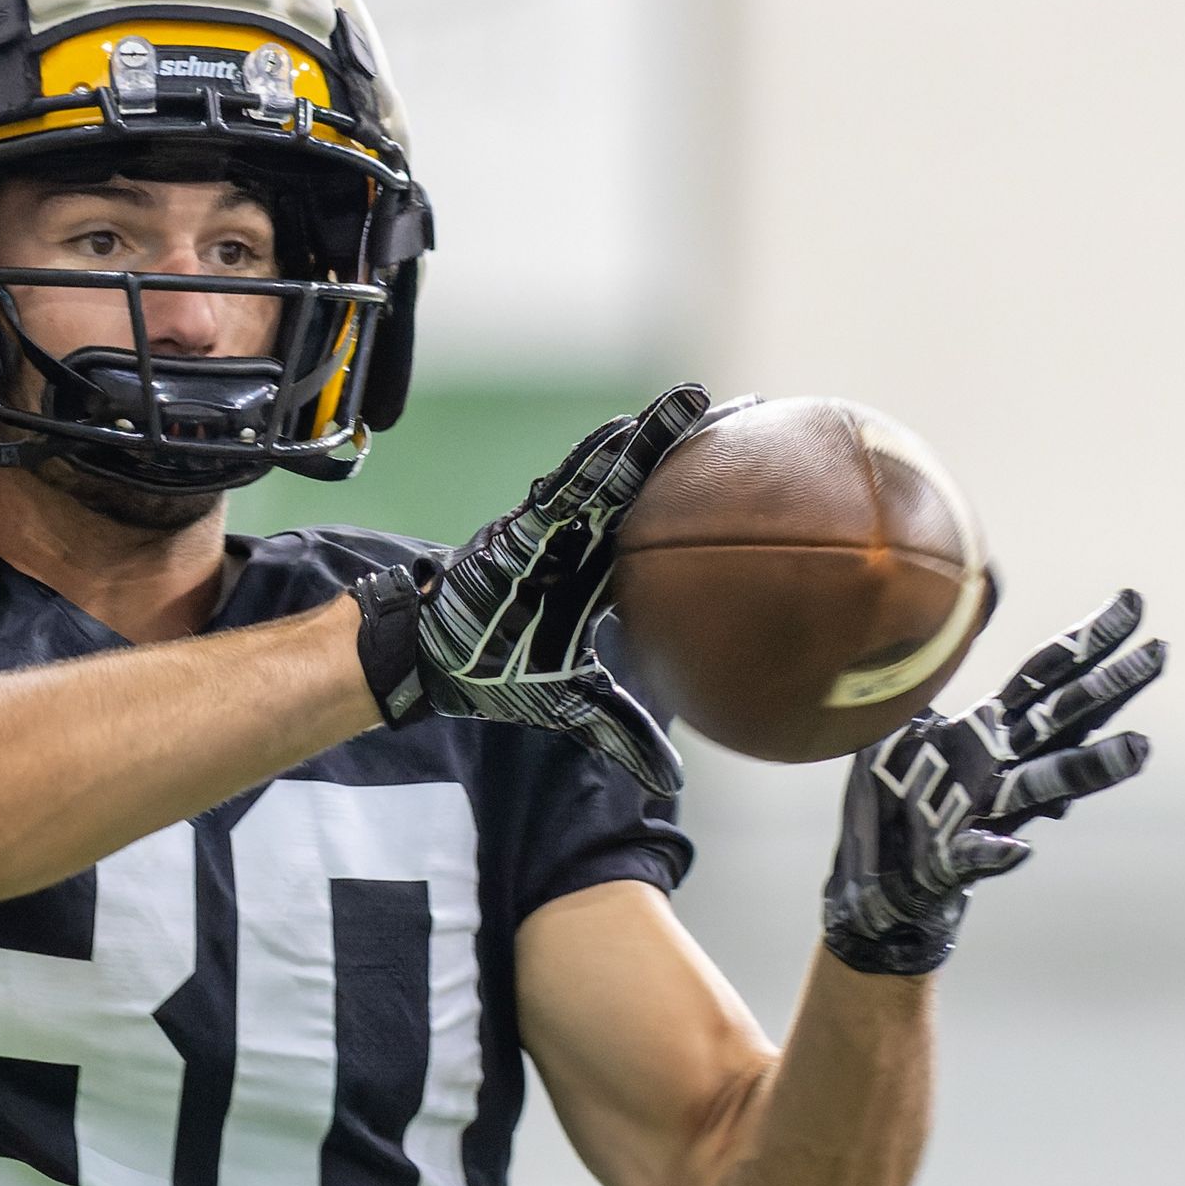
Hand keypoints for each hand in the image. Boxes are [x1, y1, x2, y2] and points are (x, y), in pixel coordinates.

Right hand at [348, 385, 709, 794]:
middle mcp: (585, 542)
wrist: (428, 661)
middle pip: (649, 484)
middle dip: (693, 445)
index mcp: (602, 573)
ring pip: (610, 475)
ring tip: (695, 400)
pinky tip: (623, 432)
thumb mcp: (571, 706)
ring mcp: (554, 529)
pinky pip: (560, 489)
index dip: (706, 499)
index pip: (665, 528)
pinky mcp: (519, 527)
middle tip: (750, 410)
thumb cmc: (493, 671)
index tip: (756, 475)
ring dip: (650, 438)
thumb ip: (622, 734)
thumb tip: (671, 785)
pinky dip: (591, 461)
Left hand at [821, 590, 1164, 974]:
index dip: (1088, 639)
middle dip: (1109, 689)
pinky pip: (975, 855)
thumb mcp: (907, 713)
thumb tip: (979, 588)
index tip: (1132, 603)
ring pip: (1042, 786)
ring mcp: (982, 812)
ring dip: (1088, 768)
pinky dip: (996, 853)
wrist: (876, 877)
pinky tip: (1019, 849)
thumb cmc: (895, 791)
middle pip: (1062, 719)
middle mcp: (1000, 766)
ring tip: (1137, 749)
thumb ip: (940, 658)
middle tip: (1159, 654)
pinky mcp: (951, 860)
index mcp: (990, 729)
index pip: (1048, 675)